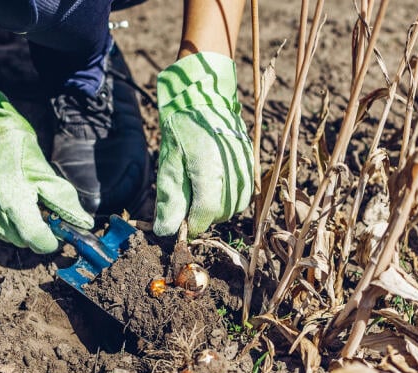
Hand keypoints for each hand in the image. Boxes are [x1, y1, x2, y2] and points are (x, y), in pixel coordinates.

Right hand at [0, 87, 92, 252]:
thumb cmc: (18, 151)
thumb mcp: (47, 175)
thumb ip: (66, 203)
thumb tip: (84, 223)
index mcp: (14, 204)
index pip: (36, 240)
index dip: (50, 241)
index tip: (57, 234)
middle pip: (23, 241)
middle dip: (36, 231)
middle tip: (40, 209)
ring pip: (7, 237)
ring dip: (18, 227)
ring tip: (22, 201)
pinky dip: (2, 221)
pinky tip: (5, 200)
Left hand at [154, 52, 252, 237]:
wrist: (207, 97)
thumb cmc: (183, 127)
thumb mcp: (169, 162)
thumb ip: (170, 199)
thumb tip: (167, 231)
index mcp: (209, 170)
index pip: (205, 215)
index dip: (191, 225)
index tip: (180, 226)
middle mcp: (232, 172)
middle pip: (220, 214)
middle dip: (202, 215)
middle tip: (186, 202)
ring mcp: (245, 169)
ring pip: (233, 207)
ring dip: (216, 208)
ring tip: (200, 191)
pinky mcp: (250, 165)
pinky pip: (243, 194)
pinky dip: (228, 198)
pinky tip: (214, 185)